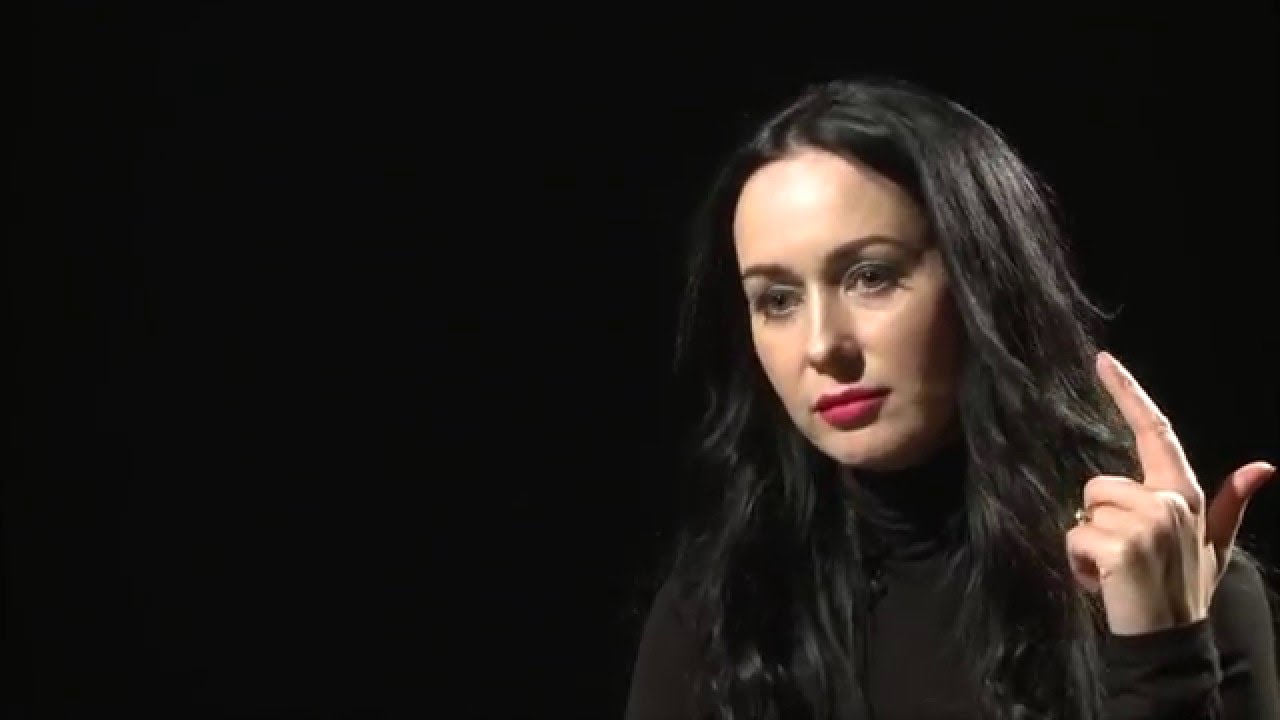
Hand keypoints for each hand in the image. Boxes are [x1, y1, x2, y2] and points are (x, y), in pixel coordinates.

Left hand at [1065, 351, 1274, 635]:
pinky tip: (1104, 583)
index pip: (1155, 432)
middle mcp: (1168, 502)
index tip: (1103, 359)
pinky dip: (1078, 564)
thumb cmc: (1185, 589)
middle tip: (1125, 557)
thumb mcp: (1213, 545)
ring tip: (1117, 570)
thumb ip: (1230, 503)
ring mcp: (1146, 523)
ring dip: (1087, 542)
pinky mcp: (1120, 546)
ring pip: (1083, 510)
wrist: (1172, 641)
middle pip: (1097, 486)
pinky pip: (1073, 537)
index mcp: (1185, 494)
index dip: (1127, 392)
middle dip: (1098, 521)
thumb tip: (1262, 467)